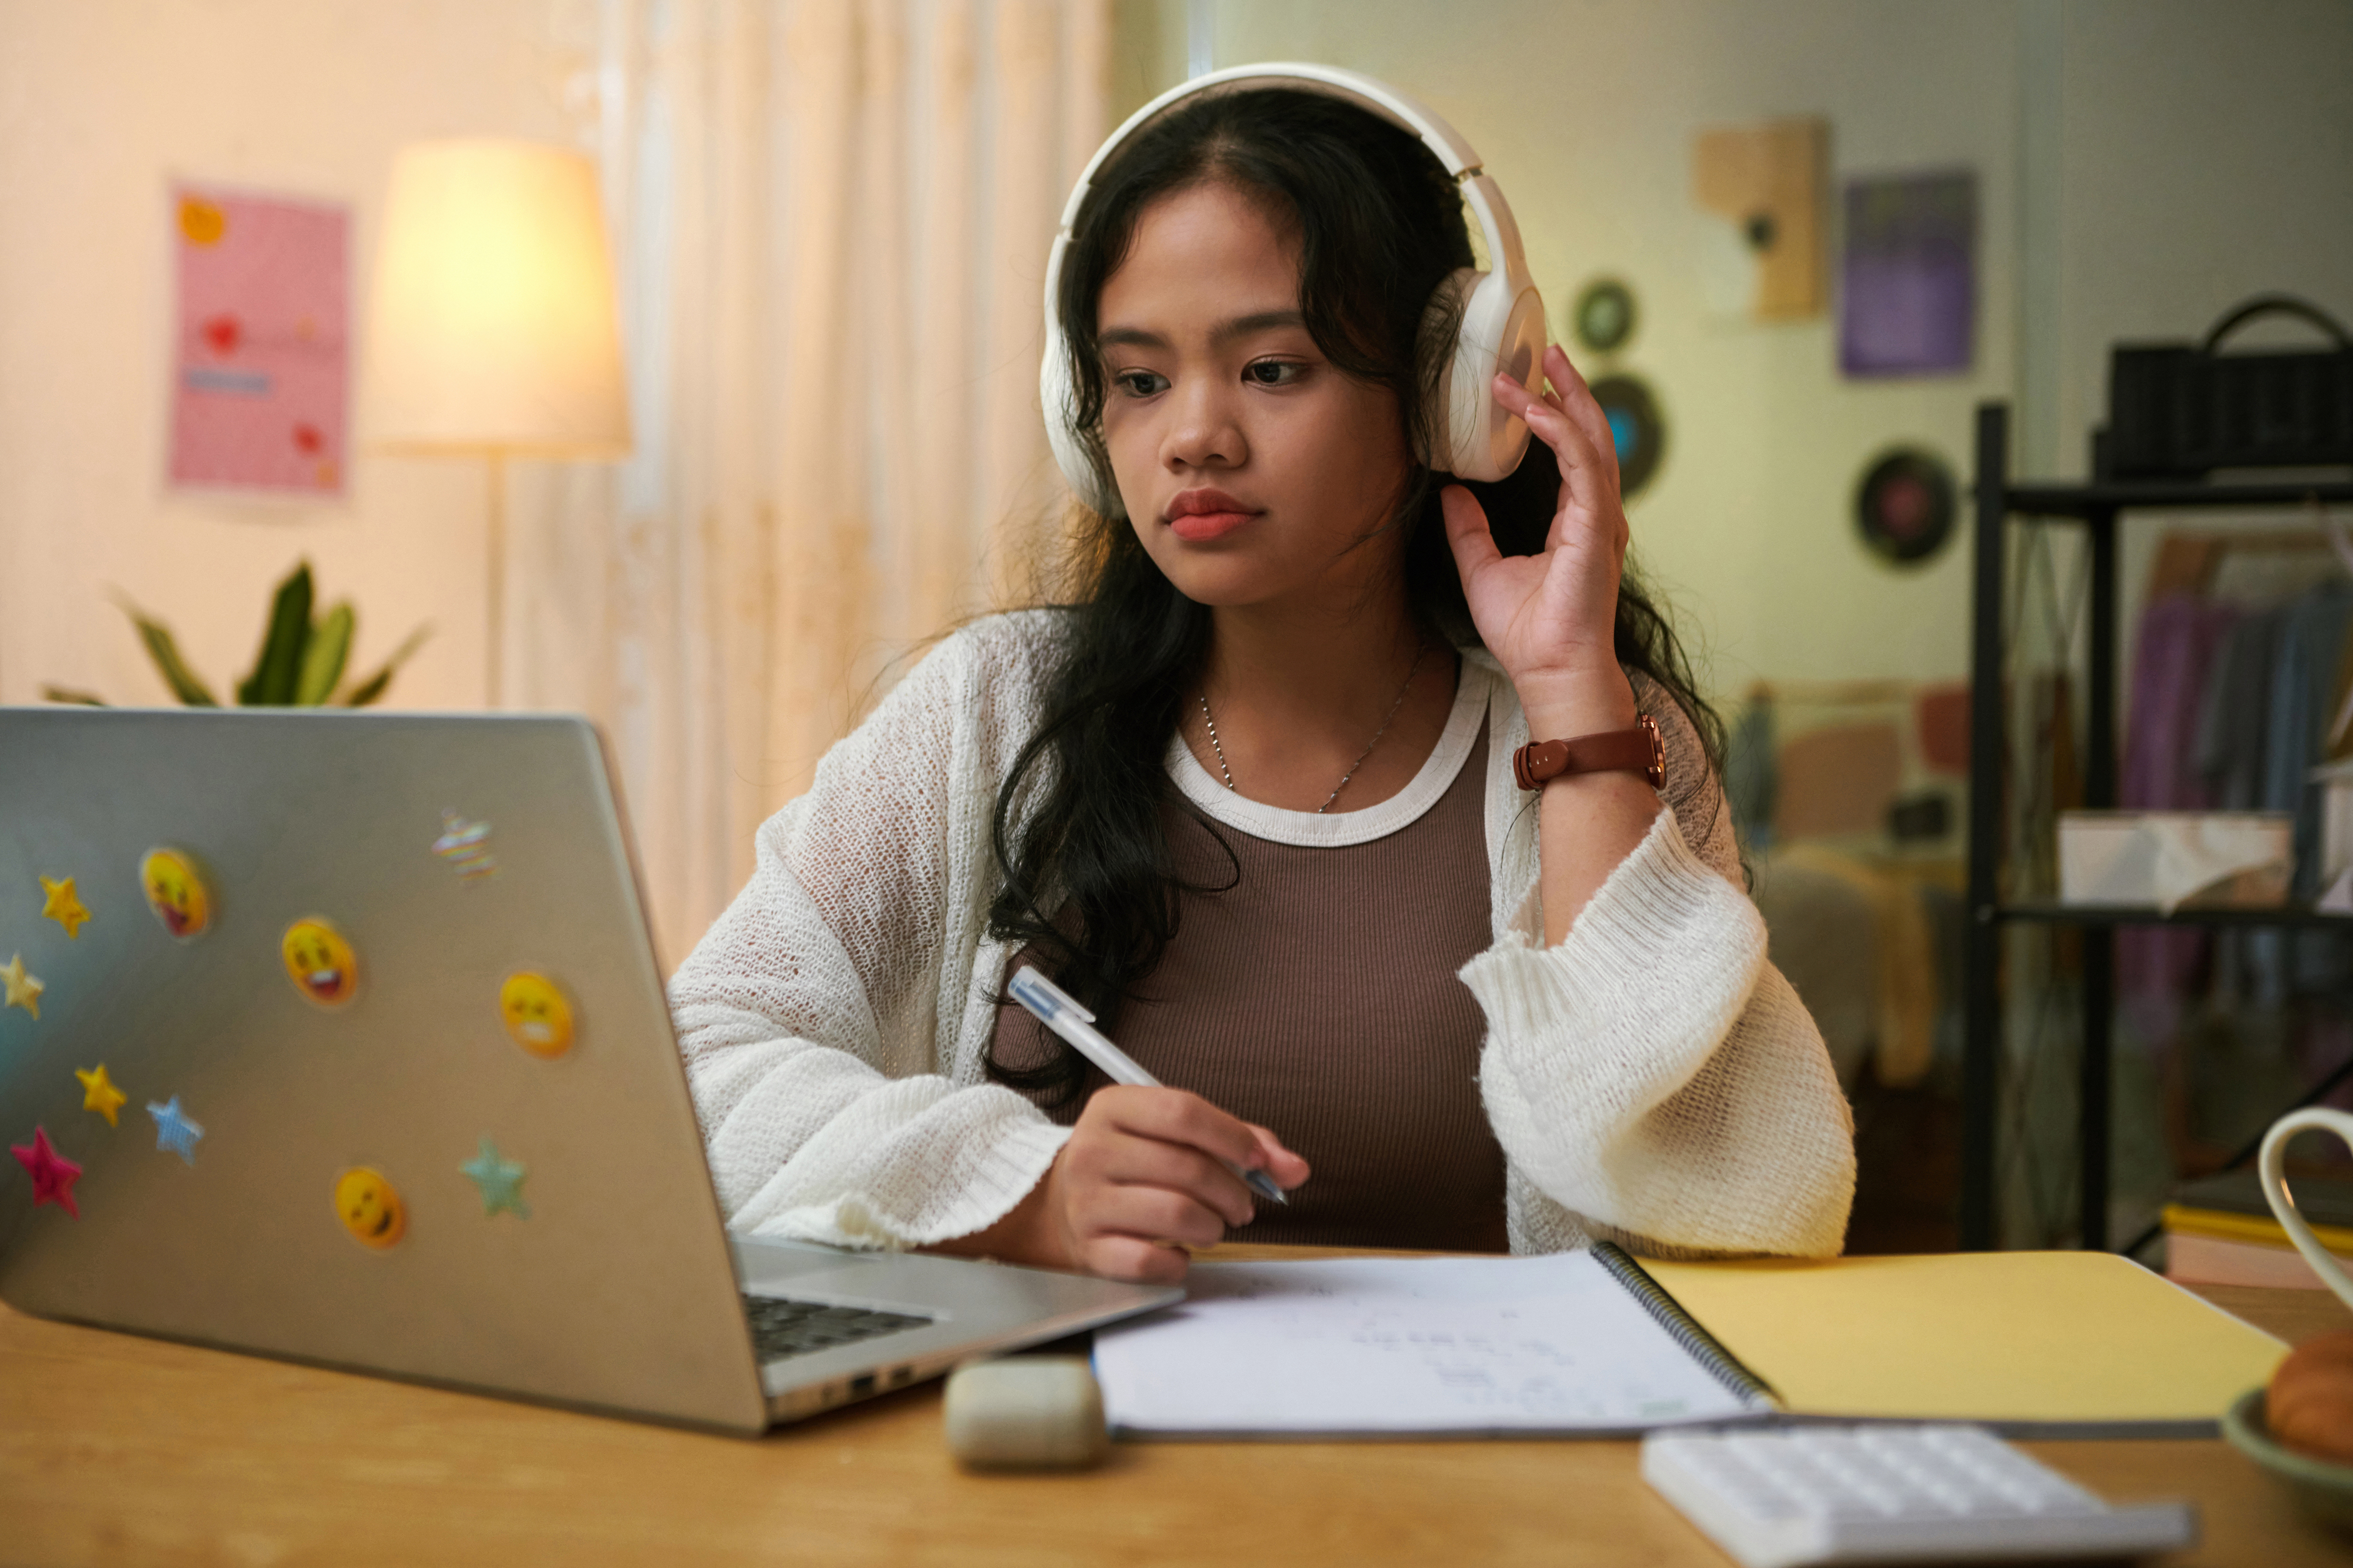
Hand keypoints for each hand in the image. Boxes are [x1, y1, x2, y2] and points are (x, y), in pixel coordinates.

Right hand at [938, 1086, 1307, 1283]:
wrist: (1059, 1205)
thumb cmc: (1132, 1164)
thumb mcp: (1173, 1134)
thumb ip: (1237, 1142)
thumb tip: (1294, 1168)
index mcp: (1113, 1107)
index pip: (1183, 1112)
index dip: (1233, 1137)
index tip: (1259, 1160)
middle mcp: (1093, 1150)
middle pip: (1187, 1167)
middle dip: (1233, 1191)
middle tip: (1242, 1204)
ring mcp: (1086, 1201)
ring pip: (1177, 1214)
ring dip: (1213, 1225)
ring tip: (1213, 1225)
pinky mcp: (1089, 1248)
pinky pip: (1152, 1260)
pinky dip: (1180, 1260)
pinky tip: (1180, 1251)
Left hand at [1439, 343, 1637, 736]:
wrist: (1548, 671)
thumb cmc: (1526, 632)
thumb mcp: (1481, 568)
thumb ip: (1469, 527)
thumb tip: (1451, 490)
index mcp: (1575, 520)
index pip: (1570, 452)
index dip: (1553, 413)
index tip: (1527, 383)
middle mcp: (1594, 513)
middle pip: (1588, 434)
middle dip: (1569, 389)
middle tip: (1545, 351)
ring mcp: (1600, 519)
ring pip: (1590, 440)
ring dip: (1564, 398)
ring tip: (1541, 364)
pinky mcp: (1596, 528)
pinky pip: (1583, 466)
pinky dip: (1561, 434)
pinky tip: (1537, 411)